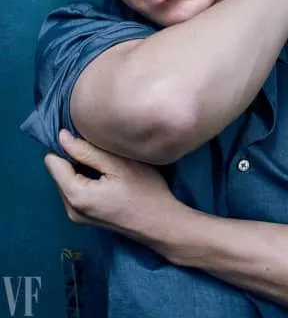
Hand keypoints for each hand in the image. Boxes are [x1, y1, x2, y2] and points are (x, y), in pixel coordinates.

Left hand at [44, 130, 182, 243]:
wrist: (161, 224)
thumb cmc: (145, 191)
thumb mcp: (119, 165)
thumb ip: (87, 151)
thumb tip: (61, 136)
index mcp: (76, 195)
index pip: (53, 162)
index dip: (68, 147)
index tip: (89, 143)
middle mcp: (70, 208)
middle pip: (59, 172)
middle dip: (75, 158)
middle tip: (102, 152)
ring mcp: (77, 216)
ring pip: (68, 180)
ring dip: (82, 169)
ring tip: (107, 163)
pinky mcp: (86, 217)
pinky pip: (76, 190)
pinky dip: (87, 179)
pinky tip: (108, 177)